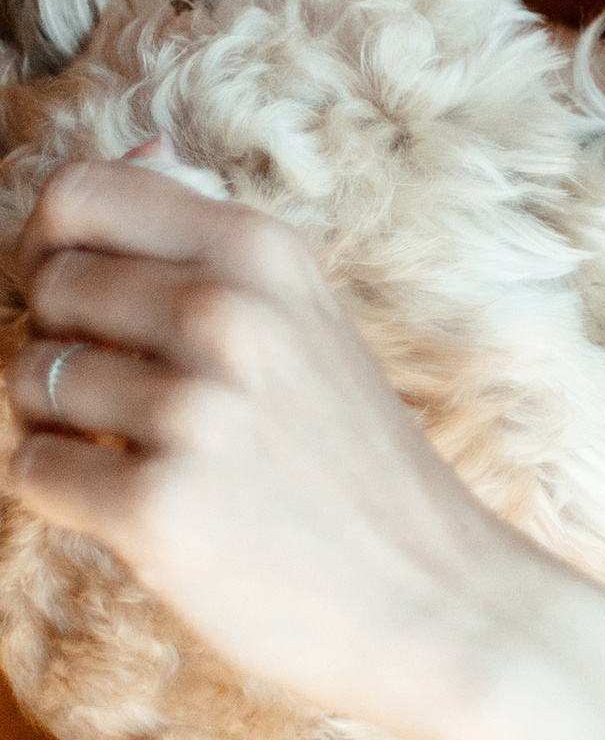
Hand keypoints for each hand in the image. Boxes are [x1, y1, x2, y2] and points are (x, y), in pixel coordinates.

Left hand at [7, 155, 550, 737]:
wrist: (430, 590)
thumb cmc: (348, 451)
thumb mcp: (304, 309)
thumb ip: (211, 234)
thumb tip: (139, 149)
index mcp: (261, 250)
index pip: (78, 191)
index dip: (51, 242)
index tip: (79, 295)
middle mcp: (226, 312)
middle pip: (44, 284)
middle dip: (56, 336)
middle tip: (117, 390)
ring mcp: (193, 410)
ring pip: (25, 377)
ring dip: (53, 417)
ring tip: (127, 448)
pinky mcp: (156, 508)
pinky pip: (31, 468)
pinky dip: (60, 487)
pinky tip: (126, 502)